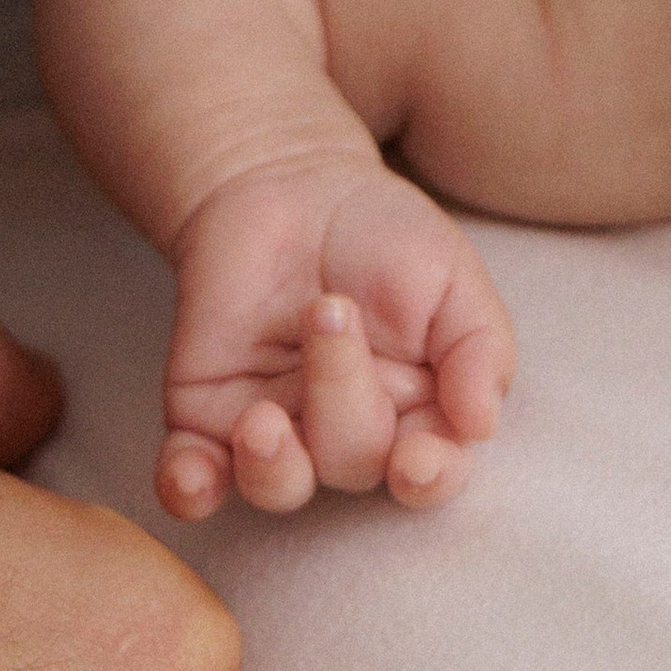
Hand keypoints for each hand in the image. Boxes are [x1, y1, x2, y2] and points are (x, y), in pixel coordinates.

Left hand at [162, 160, 515, 519]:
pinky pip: (194, 477)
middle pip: (353, 464)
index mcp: (415, 411)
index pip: (431, 472)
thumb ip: (478, 345)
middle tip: (330, 309)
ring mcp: (277, 430)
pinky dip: (191, 489)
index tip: (414, 460)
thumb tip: (481, 424)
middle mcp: (345, 433)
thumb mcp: (450, 271)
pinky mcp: (207, 419)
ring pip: (279, 486)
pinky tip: (189, 479)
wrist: (289, 181)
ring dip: (271, 465)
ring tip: (260, 418)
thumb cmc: (381, 233)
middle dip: (343, 394)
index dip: (425, 479)